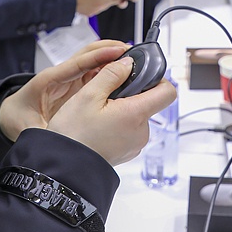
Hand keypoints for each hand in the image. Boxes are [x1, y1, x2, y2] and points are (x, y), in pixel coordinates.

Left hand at [0, 40, 127, 140]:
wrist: (9, 116)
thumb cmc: (17, 117)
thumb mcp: (30, 128)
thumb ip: (47, 131)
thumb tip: (63, 137)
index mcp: (49, 81)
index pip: (78, 63)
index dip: (99, 56)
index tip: (118, 51)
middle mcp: (61, 75)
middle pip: (88, 54)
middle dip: (110, 49)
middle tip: (132, 50)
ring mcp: (69, 79)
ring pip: (93, 61)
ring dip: (112, 57)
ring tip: (133, 58)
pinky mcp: (74, 85)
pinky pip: (93, 73)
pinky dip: (109, 70)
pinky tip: (124, 74)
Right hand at [47, 53, 177, 164]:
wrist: (63, 168)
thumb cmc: (74, 135)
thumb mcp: (88, 95)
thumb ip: (111, 74)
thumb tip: (127, 63)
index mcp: (136, 114)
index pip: (167, 91)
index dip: (157, 78)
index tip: (140, 74)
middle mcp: (141, 131)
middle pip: (149, 102)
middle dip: (130, 93)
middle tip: (105, 93)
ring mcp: (135, 143)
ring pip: (137, 115)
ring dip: (122, 108)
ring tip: (98, 111)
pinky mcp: (127, 151)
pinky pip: (129, 130)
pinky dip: (118, 123)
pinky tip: (98, 124)